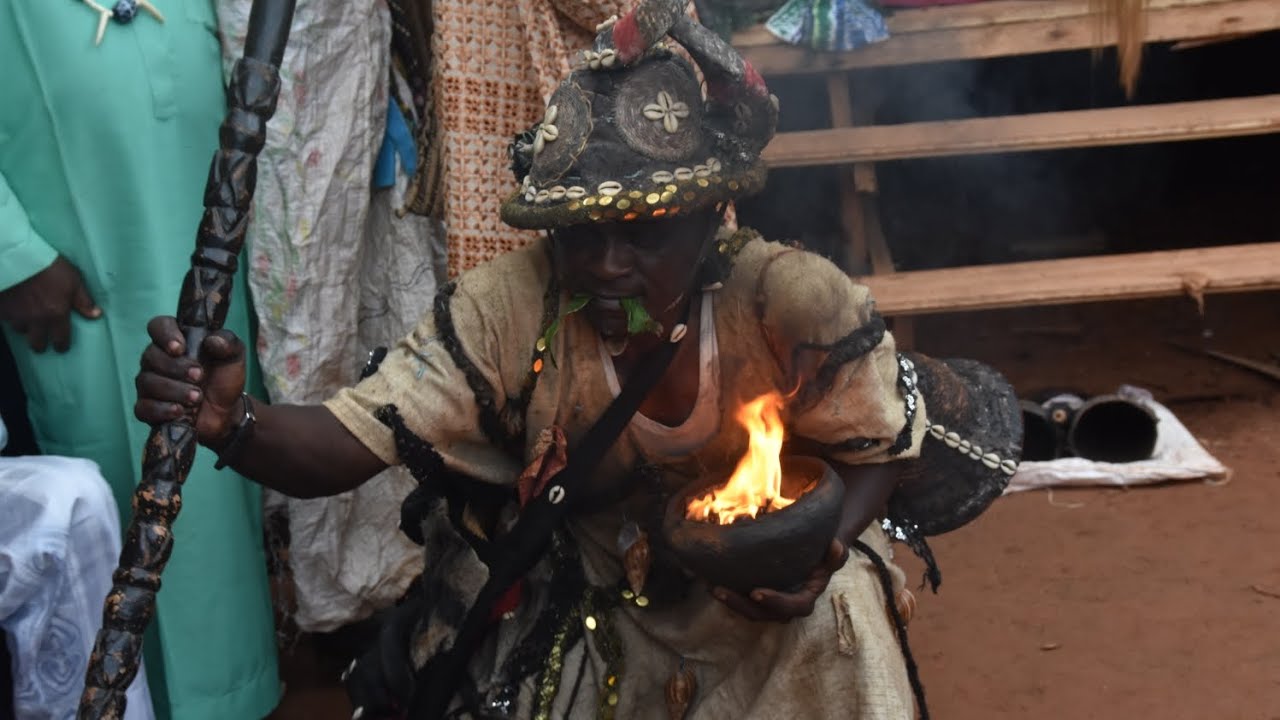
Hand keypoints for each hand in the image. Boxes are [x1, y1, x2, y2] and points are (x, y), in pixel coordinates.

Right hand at [0, 256, 100, 351]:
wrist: (17, 257)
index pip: (61, 340)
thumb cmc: (49, 266)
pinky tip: (14, 309)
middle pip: (37, 343)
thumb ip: (83, 300)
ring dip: (25, 327)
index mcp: (56, 315)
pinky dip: (11, 316)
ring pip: (20, 330)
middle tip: (42, 340)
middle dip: (40, 344)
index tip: (62, 347)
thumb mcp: (73, 280)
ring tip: (28, 320)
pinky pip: (6, 318)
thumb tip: (96, 315)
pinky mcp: (1, 309)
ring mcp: (16, 315)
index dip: (62, 346)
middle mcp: (36, 320)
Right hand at [134, 316, 247, 446]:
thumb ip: (228, 343)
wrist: (227, 412)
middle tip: (199, 376)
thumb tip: (213, 339)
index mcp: (175, 341)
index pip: (158, 326)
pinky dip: (163, 409)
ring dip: (174, 390)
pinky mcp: (148, 408)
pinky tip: (180, 411)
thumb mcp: (234, 357)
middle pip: (151, 356)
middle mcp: (157, 360)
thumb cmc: (224, 379)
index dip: (165, 334)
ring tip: (197, 397)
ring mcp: (150, 384)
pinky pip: (143, 407)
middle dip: (176, 367)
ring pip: (148, 382)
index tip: (180, 348)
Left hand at [711, 539, 847, 621]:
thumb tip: (837, 547)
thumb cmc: (822, 553)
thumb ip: (836, 555)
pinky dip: (726, 592)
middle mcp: (785, 606)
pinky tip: (709, 579)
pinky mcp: (756, 596)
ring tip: (710, 586)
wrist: (814, 552)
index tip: (756, 592)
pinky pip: (741, 599)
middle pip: (761, 613)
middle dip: (739, 604)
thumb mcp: (833, 553)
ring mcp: (769, 603)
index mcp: (804, 599)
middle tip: (720, 590)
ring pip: (747, 609)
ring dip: (729, 600)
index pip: (791, 607)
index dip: (774, 602)